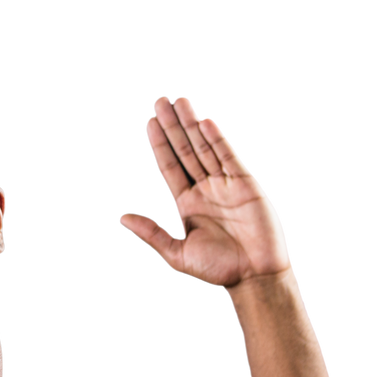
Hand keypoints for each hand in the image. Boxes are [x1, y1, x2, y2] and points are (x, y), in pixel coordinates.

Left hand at [117, 94, 290, 290]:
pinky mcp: (246, 183)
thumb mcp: (176, 253)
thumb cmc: (217, 269)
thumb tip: (121, 217)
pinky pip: (229, 156)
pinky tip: (205, 121)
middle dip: (172, 125)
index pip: (168, 165)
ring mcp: (225, 184)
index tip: (148, 122)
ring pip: (204, 147)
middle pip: (184, 150)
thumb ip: (151, 233)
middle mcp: (204, 188)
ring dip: (191, 124)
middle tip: (159, 100)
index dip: (159, 144)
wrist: (255, 277)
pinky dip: (217, 139)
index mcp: (186, 202)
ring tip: (179, 100)